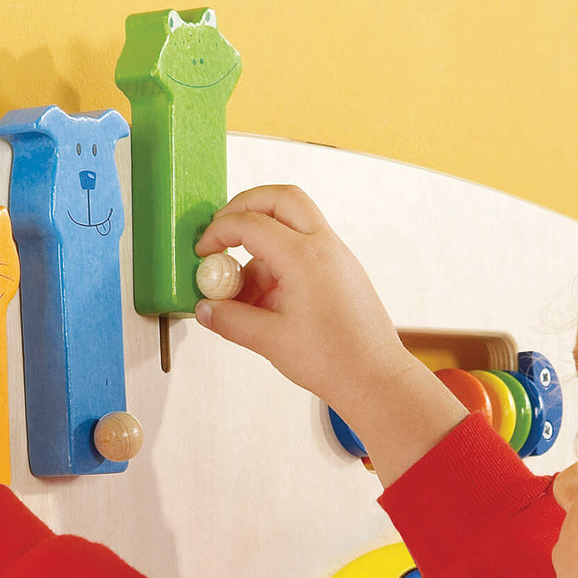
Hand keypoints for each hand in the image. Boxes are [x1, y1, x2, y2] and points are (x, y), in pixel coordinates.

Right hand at [193, 185, 413, 419]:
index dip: (218, 232)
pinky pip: (305, 250)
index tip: (203, 252)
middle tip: (222, 230)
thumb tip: (207, 310)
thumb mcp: (269, 340)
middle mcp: (324, 246)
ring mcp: (337, 256)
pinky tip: (265, 301)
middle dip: (245, 207)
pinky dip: (279, 262)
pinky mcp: (342, 271)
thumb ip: (230, 320)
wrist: (375, 379)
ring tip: (243, 293)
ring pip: (292, 225)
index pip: (250, 224)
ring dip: (261, 245)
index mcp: (304, 257)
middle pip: (279, 198)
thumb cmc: (335, 361)